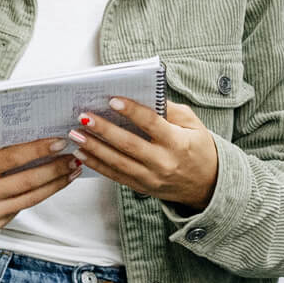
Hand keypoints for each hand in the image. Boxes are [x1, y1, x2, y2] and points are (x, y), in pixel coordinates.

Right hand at [0, 137, 78, 233]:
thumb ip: (0, 147)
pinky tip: (56, 183)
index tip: (59, 142)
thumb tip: (35, 137)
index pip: (11, 158)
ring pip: (32, 197)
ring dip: (56, 183)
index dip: (37, 150)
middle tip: (74, 156)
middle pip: (27, 181)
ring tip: (73, 169)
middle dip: (55, 168)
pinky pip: (24, 206)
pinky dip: (43, 193)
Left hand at [70, 98, 220, 210]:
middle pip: (129, 145)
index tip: (113, 100)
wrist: (208, 184)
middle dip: (104, 131)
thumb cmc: (199, 148)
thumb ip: (170, 110)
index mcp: (178, 142)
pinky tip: (82, 154)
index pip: (152, 124)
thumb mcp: (193, 124)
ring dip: (94, 148)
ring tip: (76, 135)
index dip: (132, 111)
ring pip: (118, 163)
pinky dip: (97, 165)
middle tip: (84, 117)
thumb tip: (143, 95)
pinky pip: (116, 176)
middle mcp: (163, 162)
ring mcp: (151, 178)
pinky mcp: (142, 187)